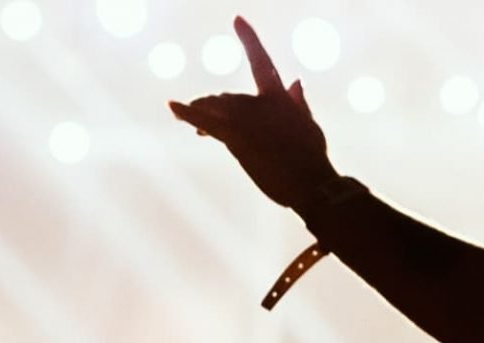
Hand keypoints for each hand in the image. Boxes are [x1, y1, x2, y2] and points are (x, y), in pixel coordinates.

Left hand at [169, 18, 338, 209]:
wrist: (310, 181)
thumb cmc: (312, 158)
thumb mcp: (309, 126)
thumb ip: (299, 102)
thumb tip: (296, 80)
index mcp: (279, 96)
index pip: (261, 61)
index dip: (249, 39)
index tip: (236, 19)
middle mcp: (258, 101)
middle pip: (227, 97)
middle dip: (218, 111)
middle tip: (211, 130)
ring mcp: (245, 117)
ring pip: (214, 107)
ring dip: (204, 116)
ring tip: (199, 130)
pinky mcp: (233, 135)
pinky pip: (202, 120)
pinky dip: (185, 112)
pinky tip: (171, 105)